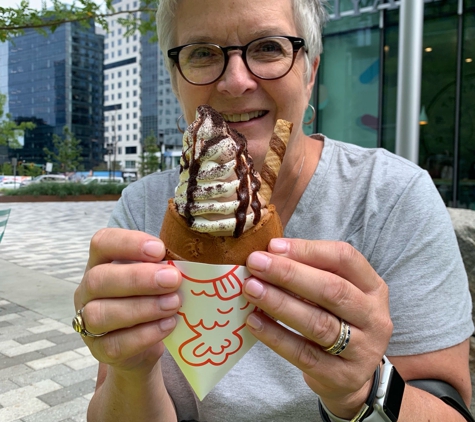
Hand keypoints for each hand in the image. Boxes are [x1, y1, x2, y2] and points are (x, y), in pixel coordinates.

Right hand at [74, 228, 181, 374]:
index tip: (159, 249)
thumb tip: (182, 265)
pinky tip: (168, 324)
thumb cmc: (151, 296)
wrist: (144, 341)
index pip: (102, 243)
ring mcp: (87, 321)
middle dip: (138, 278)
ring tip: (174, 303)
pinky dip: (146, 334)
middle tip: (172, 279)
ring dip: (142, 308)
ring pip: (101, 314)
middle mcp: (88, 290)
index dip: (128, 243)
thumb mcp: (155, 277)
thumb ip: (162, 267)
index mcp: (101, 262)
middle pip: (98, 279)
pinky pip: (116, 344)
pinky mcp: (99, 350)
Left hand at [242, 238, 392, 418]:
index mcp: (373, 288)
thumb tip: (270, 253)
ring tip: (251, 289)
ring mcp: (362, 350)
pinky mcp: (342, 377)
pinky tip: (254, 321)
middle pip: (332, 290)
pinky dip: (276, 336)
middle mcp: (374, 317)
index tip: (273, 247)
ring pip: (318, 323)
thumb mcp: (337, 293)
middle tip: (255, 263)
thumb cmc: (337, 321)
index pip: (344, 259)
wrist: (351, 376)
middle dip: (289, 274)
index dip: (308, 250)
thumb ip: (311, 272)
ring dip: (280, 302)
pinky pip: (304, 354)